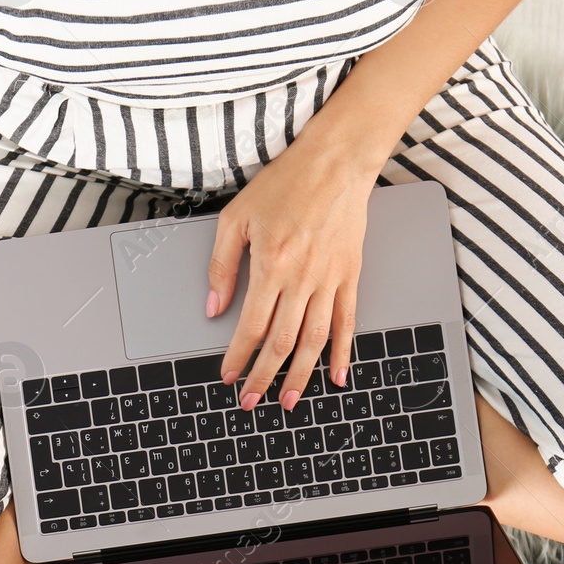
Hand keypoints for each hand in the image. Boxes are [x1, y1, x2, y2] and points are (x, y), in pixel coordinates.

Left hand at [208, 141, 375, 410]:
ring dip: (300, 376)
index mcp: (271, 266)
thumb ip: (221, 266)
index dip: (238, 357)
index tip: (229, 376)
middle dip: (264, 377)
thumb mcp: (236, 218)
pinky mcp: (350, 276)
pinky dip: (342, 353)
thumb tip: (213, 307)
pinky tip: (337, 376)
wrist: (336, 161)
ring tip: (288, 400)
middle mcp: (302, 279)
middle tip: (252, 402)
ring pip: (314, 341)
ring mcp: (329, 280)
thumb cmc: (286, 182)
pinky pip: (346, 322)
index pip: (250, 327)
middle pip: (281, 342)